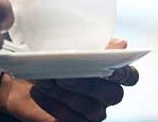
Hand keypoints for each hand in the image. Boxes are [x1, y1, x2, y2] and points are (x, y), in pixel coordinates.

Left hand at [0, 39, 138, 121]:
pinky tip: (40, 91)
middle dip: (89, 85)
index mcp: (114, 71)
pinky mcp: (75, 121)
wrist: (26, 72)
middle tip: (65, 76)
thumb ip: (97, 44)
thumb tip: (122, 44)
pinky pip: (72, 119)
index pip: (131, 77)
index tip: (110, 70)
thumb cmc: (54, 55)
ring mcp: (93, 111)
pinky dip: (54, 105)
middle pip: (113, 95)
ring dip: (67, 95)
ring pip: (92, 109)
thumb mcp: (71, 42)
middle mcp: (107, 93)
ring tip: (48, 80)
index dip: (124, 75)